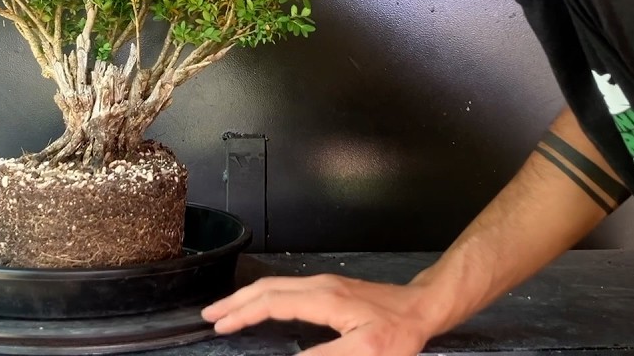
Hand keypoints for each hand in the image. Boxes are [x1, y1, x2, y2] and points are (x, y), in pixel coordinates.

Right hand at [200, 273, 445, 355]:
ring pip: (276, 286)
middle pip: (267, 288)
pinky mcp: (331, 289)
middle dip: (236, 301)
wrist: (423, 307)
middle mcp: (319, 285)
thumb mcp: (365, 351)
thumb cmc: (399, 331)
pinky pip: (287, 288)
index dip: (243, 314)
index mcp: (323, 298)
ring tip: (227, 310)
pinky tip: (261, 306)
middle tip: (210, 316)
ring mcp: (325, 284)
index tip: (220, 326)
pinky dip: (265, 297)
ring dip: (248, 297)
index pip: (272, 303)